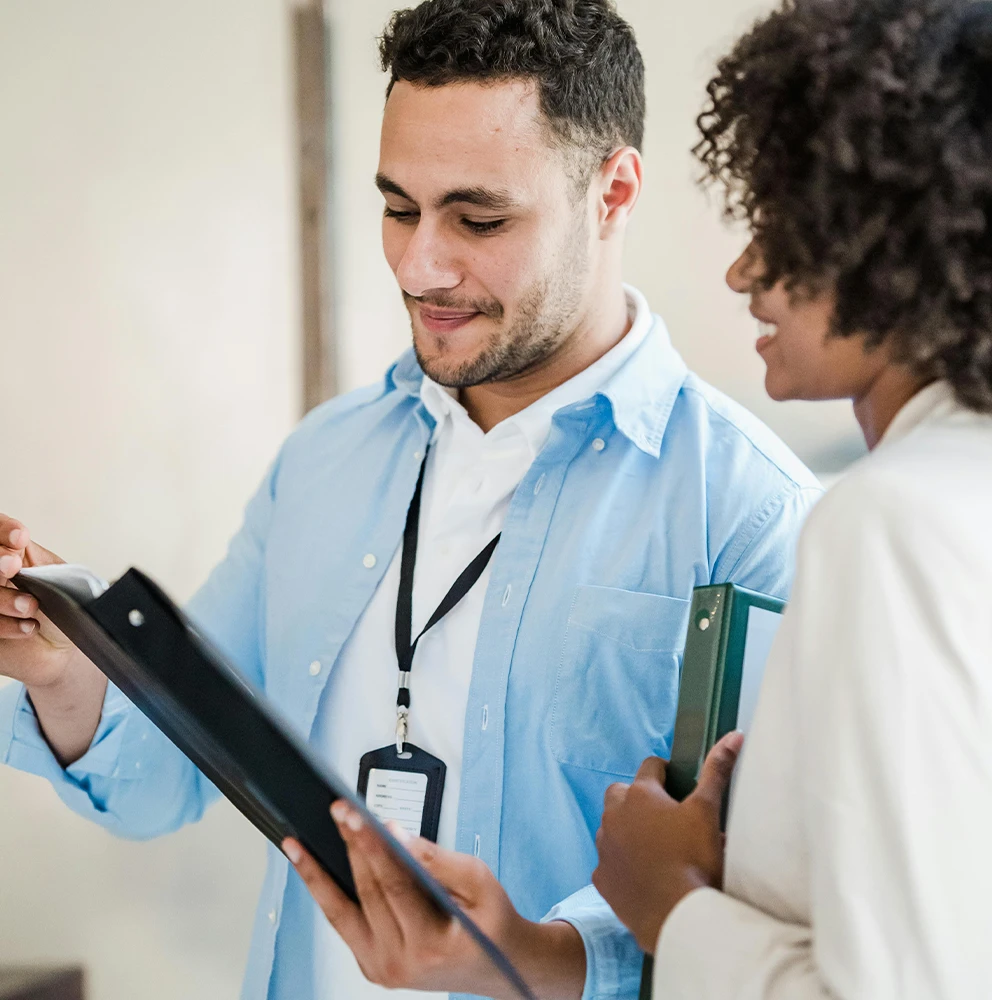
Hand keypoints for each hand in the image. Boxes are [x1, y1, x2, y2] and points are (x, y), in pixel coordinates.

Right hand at [0, 515, 77, 688]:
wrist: (61, 646)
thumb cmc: (63, 608)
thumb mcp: (63, 580)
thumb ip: (48, 565)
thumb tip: (32, 555)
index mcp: (13, 552)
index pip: (0, 530)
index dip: (4, 530)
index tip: (20, 537)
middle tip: (12, 566)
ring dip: (5, 598)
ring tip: (31, 606)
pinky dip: (6, 624)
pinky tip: (27, 627)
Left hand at [285, 802, 585, 999]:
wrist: (499, 966)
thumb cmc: (491, 922)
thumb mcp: (479, 881)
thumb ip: (436, 858)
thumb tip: (396, 834)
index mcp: (431, 945)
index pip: (395, 883)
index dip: (373, 844)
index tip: (355, 815)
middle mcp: (399, 962)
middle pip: (367, 892)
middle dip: (350, 845)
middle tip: (337, 811)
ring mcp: (382, 967)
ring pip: (342, 911)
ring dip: (318, 873)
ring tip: (297, 845)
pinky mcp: (371, 965)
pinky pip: (343, 923)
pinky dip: (326, 893)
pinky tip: (313, 868)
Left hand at [592, 731, 743, 952]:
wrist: (675, 914)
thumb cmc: (693, 858)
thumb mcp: (708, 811)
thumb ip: (716, 770)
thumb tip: (733, 735)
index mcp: (640, 794)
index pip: (650, 766)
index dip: (665, 773)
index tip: (676, 784)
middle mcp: (614, 815)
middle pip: (621, 793)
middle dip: (637, 798)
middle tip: (663, 816)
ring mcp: (604, 847)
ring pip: (610, 826)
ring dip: (626, 829)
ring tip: (654, 845)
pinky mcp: (601, 877)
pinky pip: (607, 862)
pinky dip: (620, 863)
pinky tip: (641, 874)